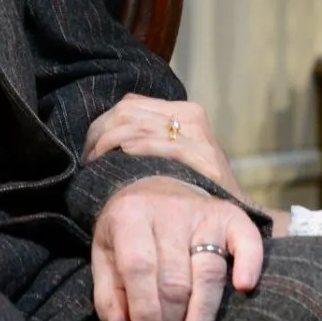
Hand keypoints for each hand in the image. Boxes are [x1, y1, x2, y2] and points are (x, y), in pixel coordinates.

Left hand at [85, 95, 240, 196]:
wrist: (233, 215)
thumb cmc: (198, 187)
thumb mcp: (179, 154)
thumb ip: (150, 139)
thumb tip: (105, 138)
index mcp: (182, 110)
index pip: (128, 106)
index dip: (101, 126)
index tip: (89, 151)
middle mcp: (189, 114)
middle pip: (127, 113)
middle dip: (99, 135)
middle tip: (88, 161)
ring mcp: (196, 133)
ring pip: (135, 127)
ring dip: (108, 145)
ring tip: (96, 166)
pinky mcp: (200, 154)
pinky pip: (153, 144)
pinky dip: (131, 151)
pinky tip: (120, 164)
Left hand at [90, 176, 264, 320]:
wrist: (152, 185)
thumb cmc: (127, 231)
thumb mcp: (104, 253)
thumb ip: (108, 291)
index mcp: (130, 216)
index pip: (139, 267)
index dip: (145, 307)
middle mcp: (169, 212)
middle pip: (175, 278)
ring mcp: (202, 213)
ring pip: (208, 272)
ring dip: (201, 318)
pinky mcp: (229, 215)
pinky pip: (246, 239)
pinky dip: (250, 262)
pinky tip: (245, 288)